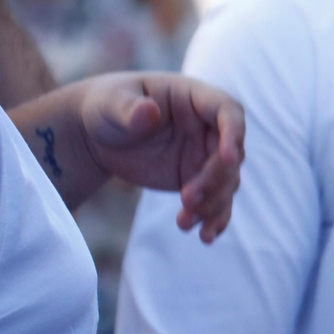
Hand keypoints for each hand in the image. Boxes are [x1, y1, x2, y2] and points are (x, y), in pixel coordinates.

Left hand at [78, 73, 244, 242]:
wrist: (99, 134)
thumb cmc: (106, 107)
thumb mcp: (110, 103)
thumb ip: (128, 108)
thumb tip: (148, 112)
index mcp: (196, 98)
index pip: (228, 111)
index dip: (233, 134)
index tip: (228, 158)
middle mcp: (210, 127)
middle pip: (231, 155)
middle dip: (214, 180)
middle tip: (186, 199)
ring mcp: (206, 155)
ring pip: (226, 182)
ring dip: (212, 205)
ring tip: (184, 223)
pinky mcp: (199, 180)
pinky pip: (216, 201)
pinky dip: (214, 219)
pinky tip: (204, 236)